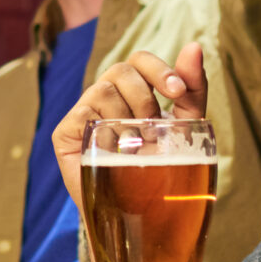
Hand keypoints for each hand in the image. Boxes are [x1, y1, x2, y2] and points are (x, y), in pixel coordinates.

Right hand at [49, 43, 206, 217]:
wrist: (141, 215)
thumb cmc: (161, 169)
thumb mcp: (185, 128)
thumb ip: (192, 90)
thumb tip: (195, 46)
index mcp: (133, 91)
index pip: (139, 60)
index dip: (159, 69)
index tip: (178, 92)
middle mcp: (106, 96)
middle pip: (121, 68)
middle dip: (145, 96)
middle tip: (156, 129)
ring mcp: (84, 112)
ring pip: (103, 89)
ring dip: (128, 117)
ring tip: (137, 146)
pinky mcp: (65, 132)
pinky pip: (84, 112)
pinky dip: (105, 129)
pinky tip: (116, 151)